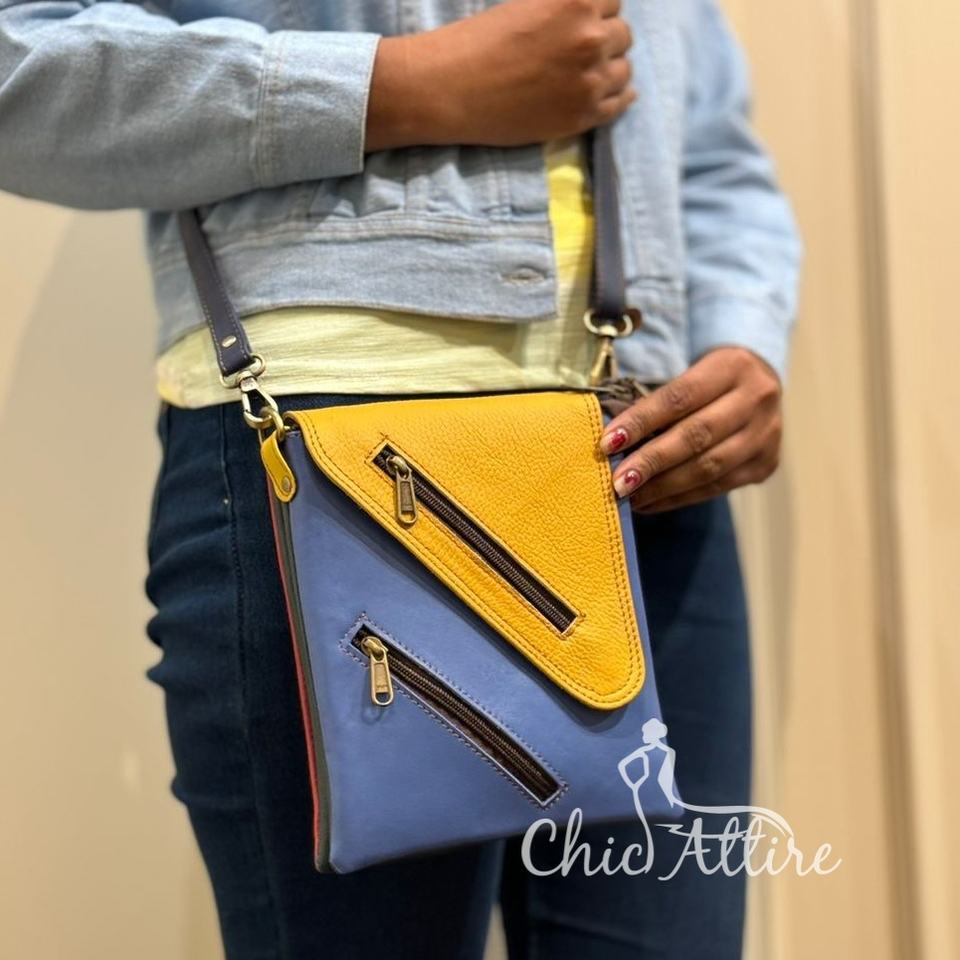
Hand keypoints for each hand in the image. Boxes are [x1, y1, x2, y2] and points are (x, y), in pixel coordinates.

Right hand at [366, 0, 635, 151]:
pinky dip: (617, 97)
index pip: (613, 0)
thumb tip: (586, 12)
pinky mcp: (582, 116)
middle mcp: (590, 38)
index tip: (584, 22)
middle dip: (604, 40)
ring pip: (624, 71)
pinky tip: (605, 93)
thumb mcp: (526, 3)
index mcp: (575, 1)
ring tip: (587, 75)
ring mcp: (590, 81)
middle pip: (622, 35)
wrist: (450, 91)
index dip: (596, 12)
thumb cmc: (477, 41)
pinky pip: (619, 104)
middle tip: (578, 52)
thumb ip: (562, 7)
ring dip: (610, 69)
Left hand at [598, 348, 782, 512]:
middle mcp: (756, 399)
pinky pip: (718, 486)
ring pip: (709, 467)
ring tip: (630, 496)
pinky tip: (651, 502)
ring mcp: (766, 434)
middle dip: (651, 461)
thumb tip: (616, 441)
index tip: (607, 443)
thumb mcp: (691, 374)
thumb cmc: (709, 380)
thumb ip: (660, 402)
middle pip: (696, 435)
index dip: (641, 421)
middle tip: (617, 481)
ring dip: (663, 486)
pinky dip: (680, 497)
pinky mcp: (766, 464)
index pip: (679, 397)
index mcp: (732, 366)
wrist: (760, 384)